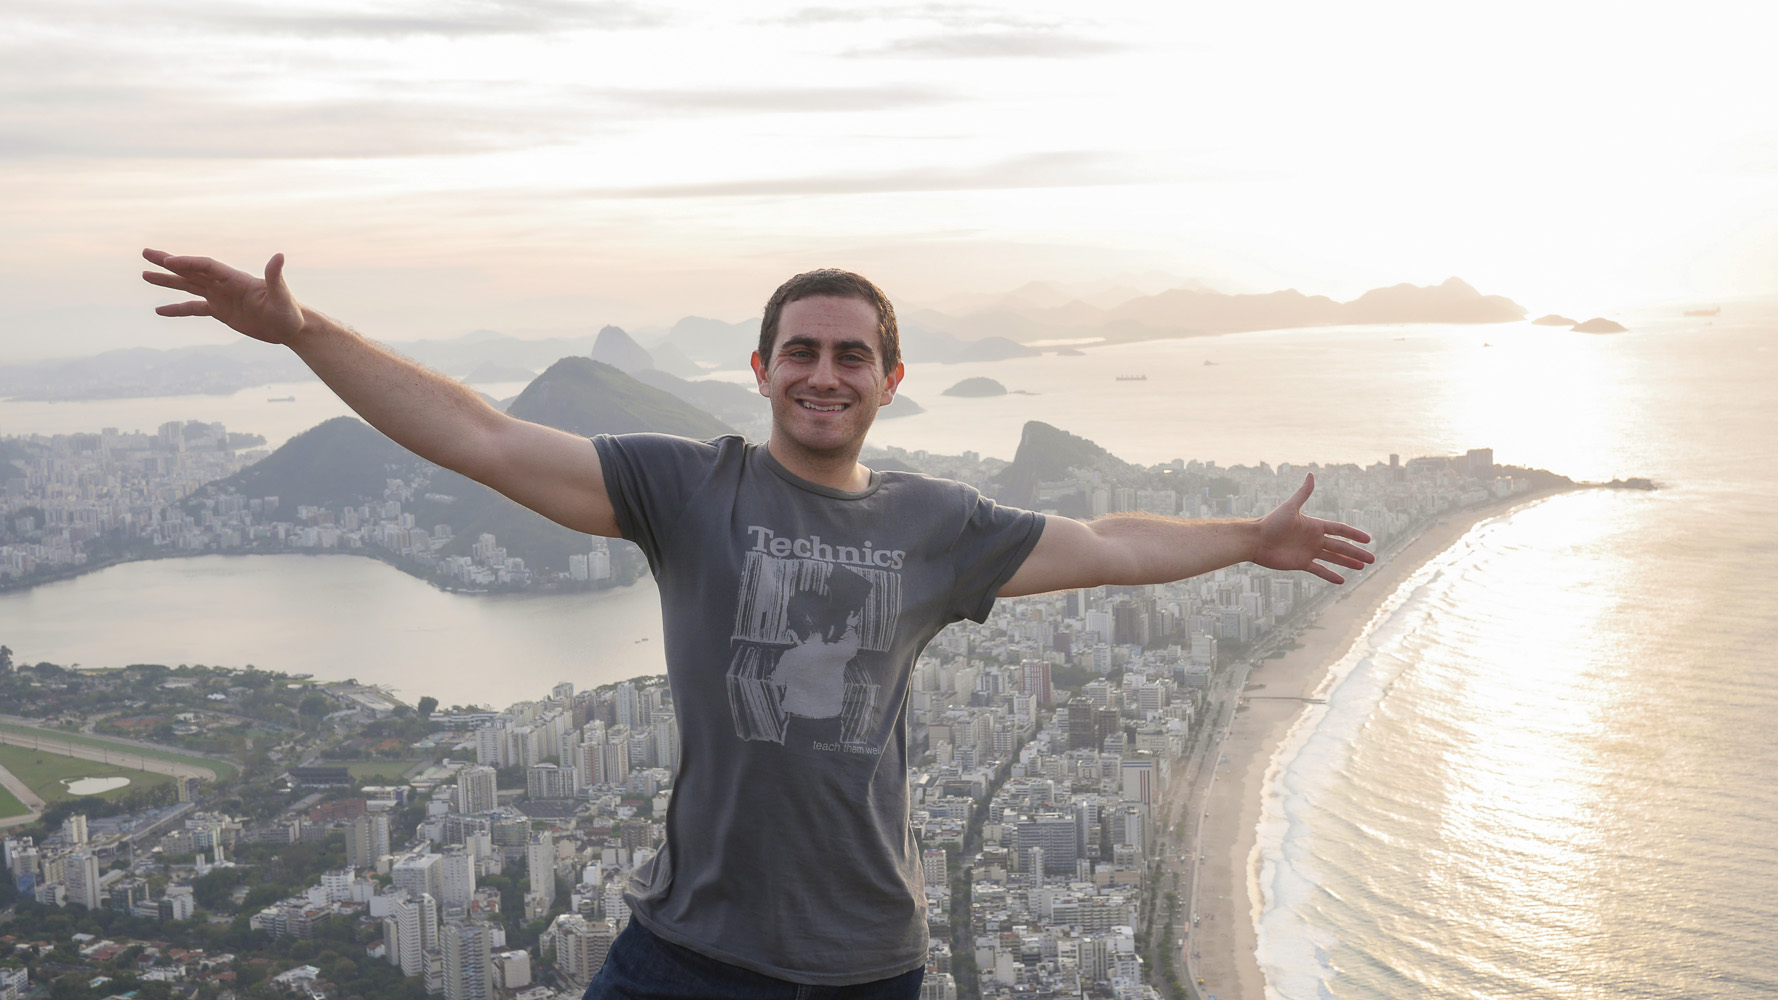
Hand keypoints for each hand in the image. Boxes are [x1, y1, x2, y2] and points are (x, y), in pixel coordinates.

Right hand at [141, 248, 306, 344]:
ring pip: (189, 286)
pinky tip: (160, 311)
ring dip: (168, 281)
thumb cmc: (289, 311)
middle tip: (145, 253)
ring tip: (145, 275)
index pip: (206, 267)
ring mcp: (221, 297)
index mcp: (235, 278)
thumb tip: (279, 256)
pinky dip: (177, 309)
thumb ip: (275, 277)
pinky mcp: (221, 311)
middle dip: (169, 262)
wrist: (292, 328)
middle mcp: (225, 284)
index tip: (167, 261)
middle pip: (192, 270)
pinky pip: (194, 309)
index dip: (188, 263)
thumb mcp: (282, 296)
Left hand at [1253, 473, 1375, 583]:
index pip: (1339, 530)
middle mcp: (1314, 539)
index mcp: (1314, 525)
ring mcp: (1308, 552)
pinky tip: (1342, 581)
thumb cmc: (1271, 522)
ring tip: (1362, 567)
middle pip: (1340, 546)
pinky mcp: (1301, 563)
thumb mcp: (1290, 507)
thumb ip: (1303, 493)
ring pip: (1333, 558)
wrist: (1255, 541)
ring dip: (1347, 563)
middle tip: (1372, 558)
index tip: (1368, 539)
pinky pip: (1319, 570)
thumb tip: (1311, 474)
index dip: (1354, 534)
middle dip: (1356, 552)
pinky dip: (1330, 575)